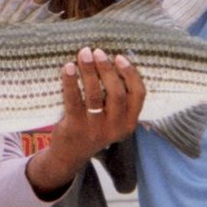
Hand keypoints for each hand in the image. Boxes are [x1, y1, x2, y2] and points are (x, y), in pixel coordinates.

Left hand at [26, 48, 144, 198]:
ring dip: (89, 71)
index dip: (131, 74)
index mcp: (129, 122)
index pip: (139, 94)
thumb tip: (110, 59)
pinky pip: (74, 100)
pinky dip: (71, 82)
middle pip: (117, 93)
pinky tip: (67, 68)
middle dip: (107, 69)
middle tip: (97, 52)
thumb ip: (116, 98)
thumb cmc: (93, 127)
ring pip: (95, 95)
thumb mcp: (112, 119)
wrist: (69, 155)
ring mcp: (95, 129)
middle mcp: (115, 127)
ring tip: (83, 54)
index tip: (119, 57)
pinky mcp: (75, 127)